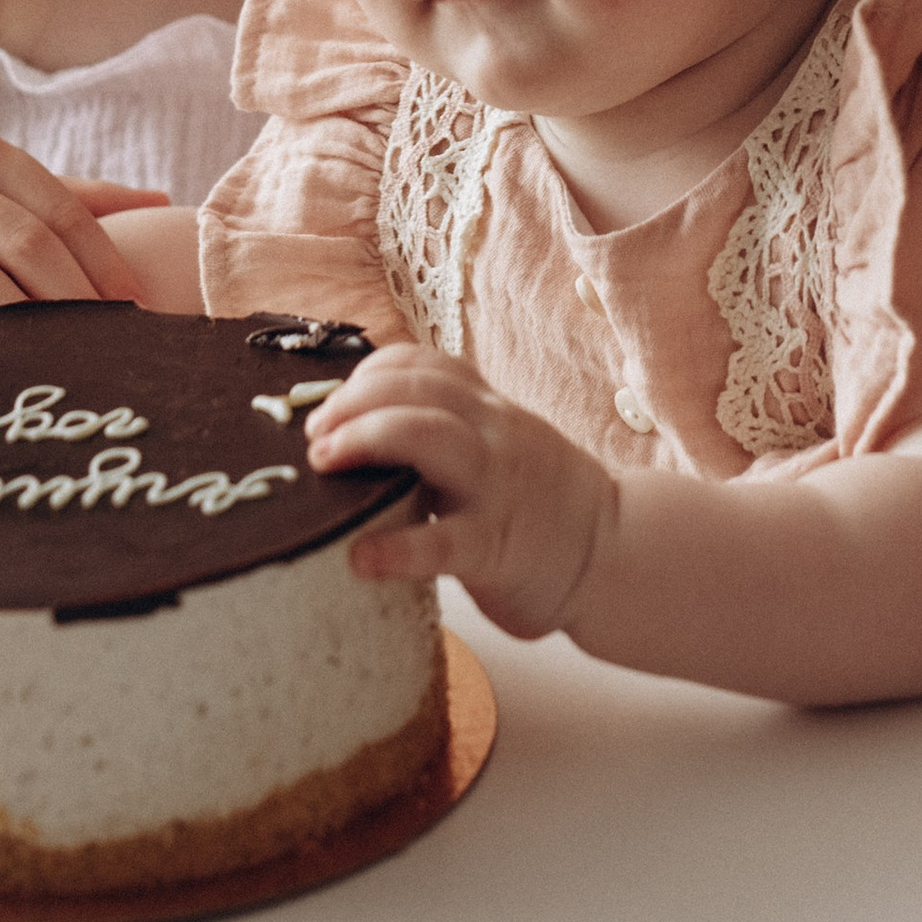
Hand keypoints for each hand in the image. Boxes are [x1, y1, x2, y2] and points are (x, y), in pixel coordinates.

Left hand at [308, 342, 616, 640]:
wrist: (609, 550)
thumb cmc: (536, 500)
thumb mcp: (497, 446)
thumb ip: (446, 433)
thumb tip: (356, 434)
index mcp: (487, 410)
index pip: (423, 364)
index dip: (368, 374)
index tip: (329, 404)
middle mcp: (491, 433)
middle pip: (419, 388)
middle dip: (354, 401)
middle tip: (312, 436)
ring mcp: (495, 486)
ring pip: (432, 435)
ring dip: (368, 437)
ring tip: (324, 463)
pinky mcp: (496, 545)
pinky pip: (443, 541)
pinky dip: (397, 547)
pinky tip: (360, 556)